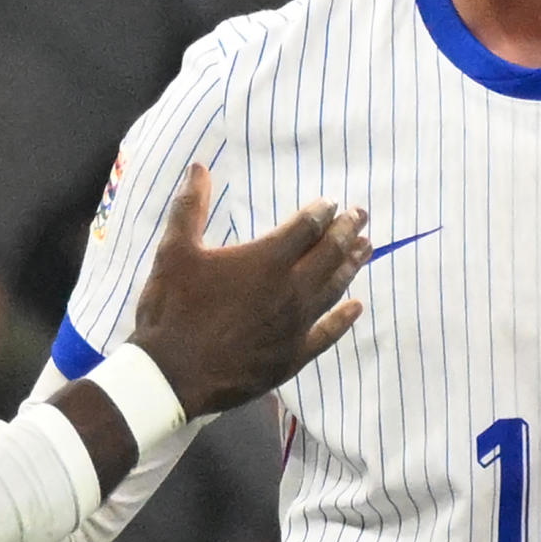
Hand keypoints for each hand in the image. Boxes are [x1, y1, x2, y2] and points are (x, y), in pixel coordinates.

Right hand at [124, 167, 369, 416]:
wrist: (174, 373)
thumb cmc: (173, 309)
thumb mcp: (175, 251)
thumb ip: (189, 207)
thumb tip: (198, 168)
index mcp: (266, 259)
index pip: (306, 227)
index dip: (321, 212)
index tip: (332, 203)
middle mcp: (291, 288)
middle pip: (329, 253)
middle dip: (347, 230)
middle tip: (361, 215)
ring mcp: (296, 324)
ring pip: (334, 288)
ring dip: (351, 265)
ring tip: (367, 248)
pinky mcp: (294, 355)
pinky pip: (328, 333)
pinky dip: (345, 318)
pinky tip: (357, 307)